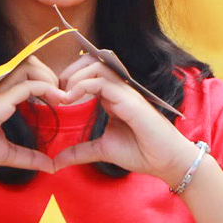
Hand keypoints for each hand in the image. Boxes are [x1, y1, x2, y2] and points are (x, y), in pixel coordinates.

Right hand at [0, 58, 63, 177]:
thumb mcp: (5, 153)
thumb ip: (27, 157)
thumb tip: (49, 165)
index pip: (22, 74)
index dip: (43, 79)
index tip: (58, 98)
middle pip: (26, 62)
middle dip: (48, 72)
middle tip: (62, 94)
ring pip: (27, 67)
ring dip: (48, 76)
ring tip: (60, 96)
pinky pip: (26, 86)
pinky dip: (45, 88)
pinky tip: (57, 100)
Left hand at [51, 56, 194, 185]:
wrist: (165, 162)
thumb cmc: (141, 152)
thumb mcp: (102, 150)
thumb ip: (80, 151)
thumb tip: (56, 161)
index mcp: (113, 95)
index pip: (91, 72)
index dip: (71, 77)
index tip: (56, 96)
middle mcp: (119, 89)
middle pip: (93, 61)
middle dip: (71, 70)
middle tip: (57, 90)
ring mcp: (125, 92)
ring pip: (97, 65)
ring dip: (75, 76)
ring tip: (64, 94)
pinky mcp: (129, 100)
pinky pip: (103, 82)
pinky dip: (83, 86)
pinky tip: (71, 99)